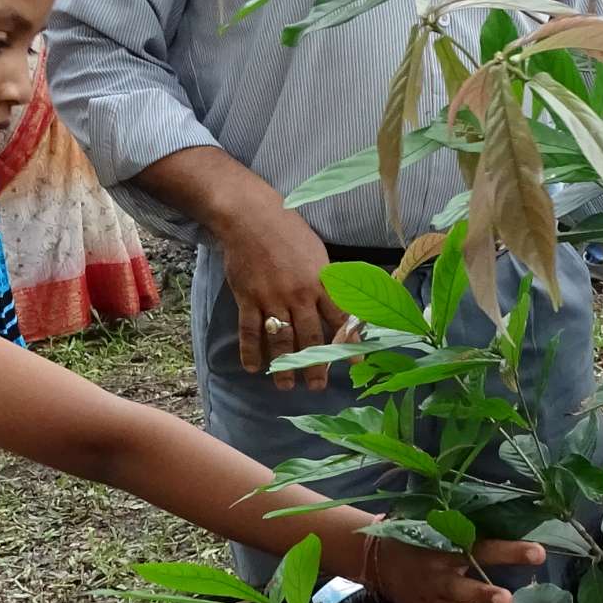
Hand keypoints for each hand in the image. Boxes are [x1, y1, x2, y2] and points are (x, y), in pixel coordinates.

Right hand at [217, 187, 339, 389]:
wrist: (250, 216)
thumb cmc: (288, 231)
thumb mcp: (318, 253)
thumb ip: (328, 282)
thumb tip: (343, 307)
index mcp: (321, 281)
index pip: (339, 318)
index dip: (349, 343)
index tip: (355, 363)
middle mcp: (299, 294)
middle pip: (310, 337)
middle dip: (315, 365)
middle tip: (317, 387)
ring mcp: (271, 297)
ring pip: (280, 340)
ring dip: (284, 367)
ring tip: (286, 385)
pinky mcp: (247, 297)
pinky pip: (249, 331)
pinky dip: (251, 352)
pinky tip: (253, 368)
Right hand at [359, 529, 545, 602]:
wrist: (379, 561)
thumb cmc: (418, 538)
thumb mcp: (437, 528)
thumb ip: (465, 533)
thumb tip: (512, 524)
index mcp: (444, 550)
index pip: (481, 549)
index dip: (509, 552)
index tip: (539, 554)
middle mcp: (439, 578)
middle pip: (463, 588)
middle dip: (484, 596)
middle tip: (507, 602)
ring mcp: (433, 602)